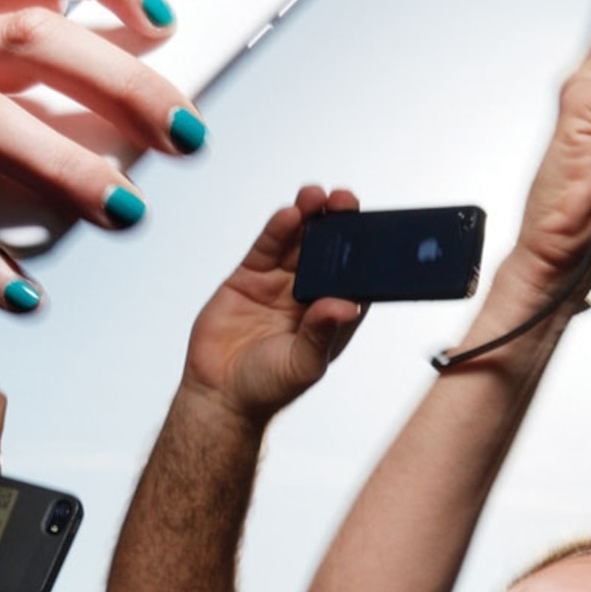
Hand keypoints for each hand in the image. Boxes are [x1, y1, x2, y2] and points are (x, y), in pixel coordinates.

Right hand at [177, 187, 364, 426]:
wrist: (218, 394)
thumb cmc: (266, 388)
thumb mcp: (302, 365)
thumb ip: (321, 334)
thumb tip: (345, 307)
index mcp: (331, 315)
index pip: (354, 276)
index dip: (364, 252)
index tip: (372, 229)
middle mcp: (308, 294)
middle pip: (329, 251)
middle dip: (338, 225)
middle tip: (345, 201)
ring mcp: (279, 284)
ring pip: (299, 242)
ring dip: (310, 217)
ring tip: (317, 196)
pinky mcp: (250, 278)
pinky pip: (267, 248)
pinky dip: (278, 229)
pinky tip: (289, 213)